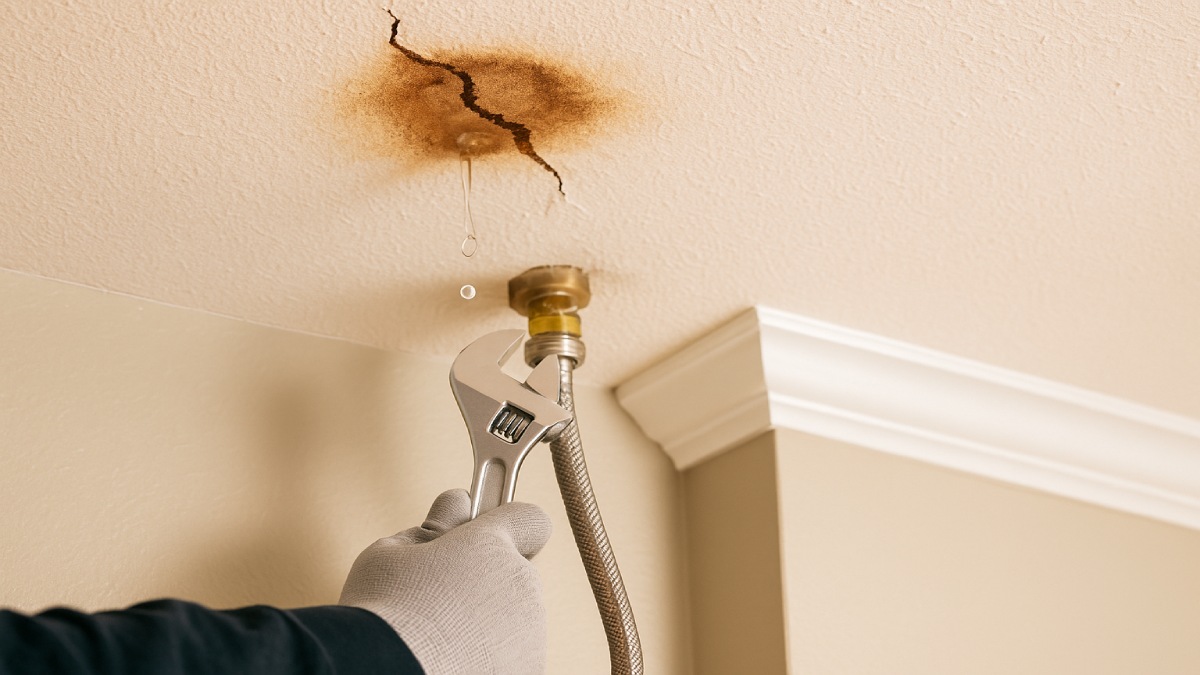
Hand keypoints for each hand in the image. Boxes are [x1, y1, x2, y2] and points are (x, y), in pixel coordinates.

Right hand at [340, 489, 551, 674]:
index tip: (483, 538)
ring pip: (514, 615)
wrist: (385, 672)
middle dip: (485, 579)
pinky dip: (488, 655)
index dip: (505, 526)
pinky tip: (451, 658)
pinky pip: (513, 652)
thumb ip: (436, 524)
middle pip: (514, 571)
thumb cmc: (383, 614)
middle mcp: (522, 586)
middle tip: (439, 597)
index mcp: (493, 546)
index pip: (530, 519)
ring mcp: (530, 632)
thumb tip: (457, 502)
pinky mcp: (529, 666)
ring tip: (439, 634)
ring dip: (486, 619)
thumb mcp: (393, 550)